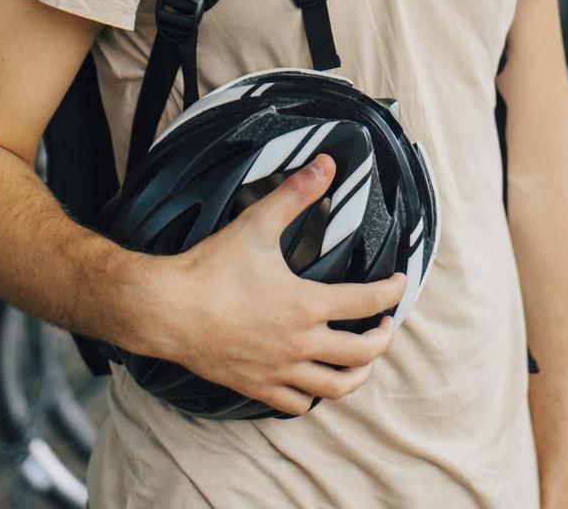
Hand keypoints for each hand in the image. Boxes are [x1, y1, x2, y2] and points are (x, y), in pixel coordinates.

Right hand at [142, 154, 408, 415]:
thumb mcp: (257, 224)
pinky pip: (296, 404)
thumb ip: (295, 194)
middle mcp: (299, 344)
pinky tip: (315, 382)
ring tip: (363, 362)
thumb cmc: (211, 268)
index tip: (400, 283)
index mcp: (307, 305)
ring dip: (358, 375)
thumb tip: (326, 164)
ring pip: (335, 387)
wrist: (166, 310)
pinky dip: (313, 396)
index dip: (392, 292)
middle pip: (362, 354)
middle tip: (386, 325)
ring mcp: (279, 370)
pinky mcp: (256, 386)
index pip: (368, 302)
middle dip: (383, 339)